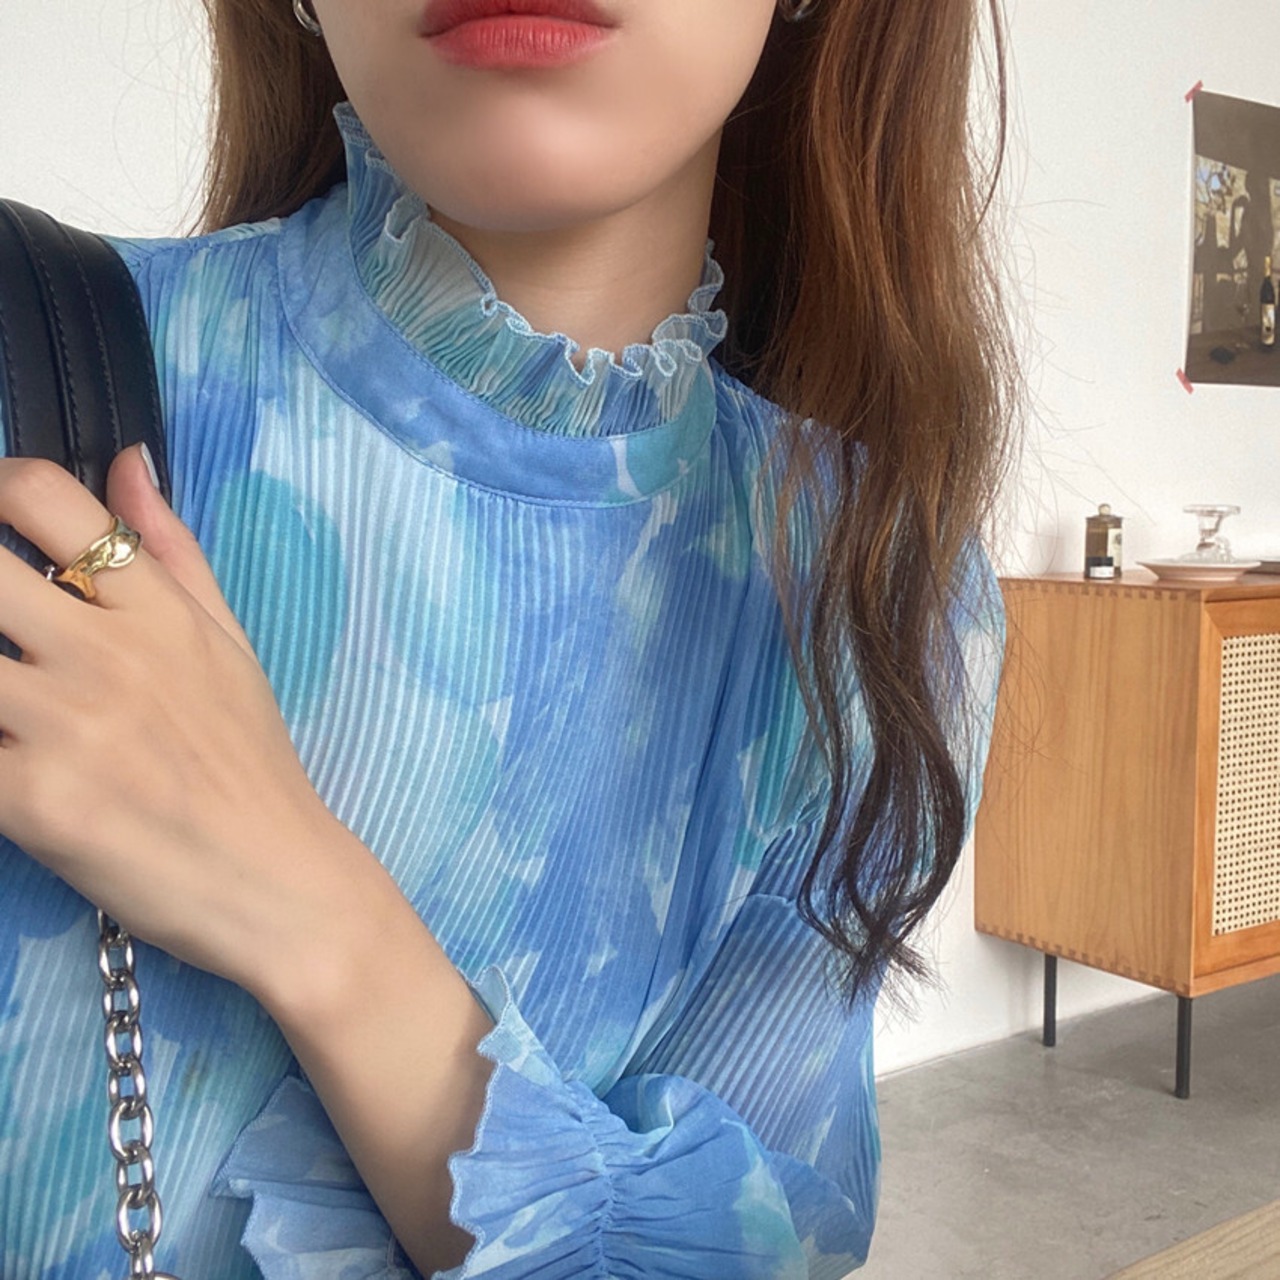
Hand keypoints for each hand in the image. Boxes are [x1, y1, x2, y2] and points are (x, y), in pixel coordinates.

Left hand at [0, 447, 360, 994]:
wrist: (274, 880)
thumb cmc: (249, 761)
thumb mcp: (228, 644)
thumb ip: (173, 550)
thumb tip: (126, 461)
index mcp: (156, 609)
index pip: (46, 499)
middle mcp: (107, 652)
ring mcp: (65, 725)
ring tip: (8, 693)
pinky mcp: (32, 802)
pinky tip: (10, 754)